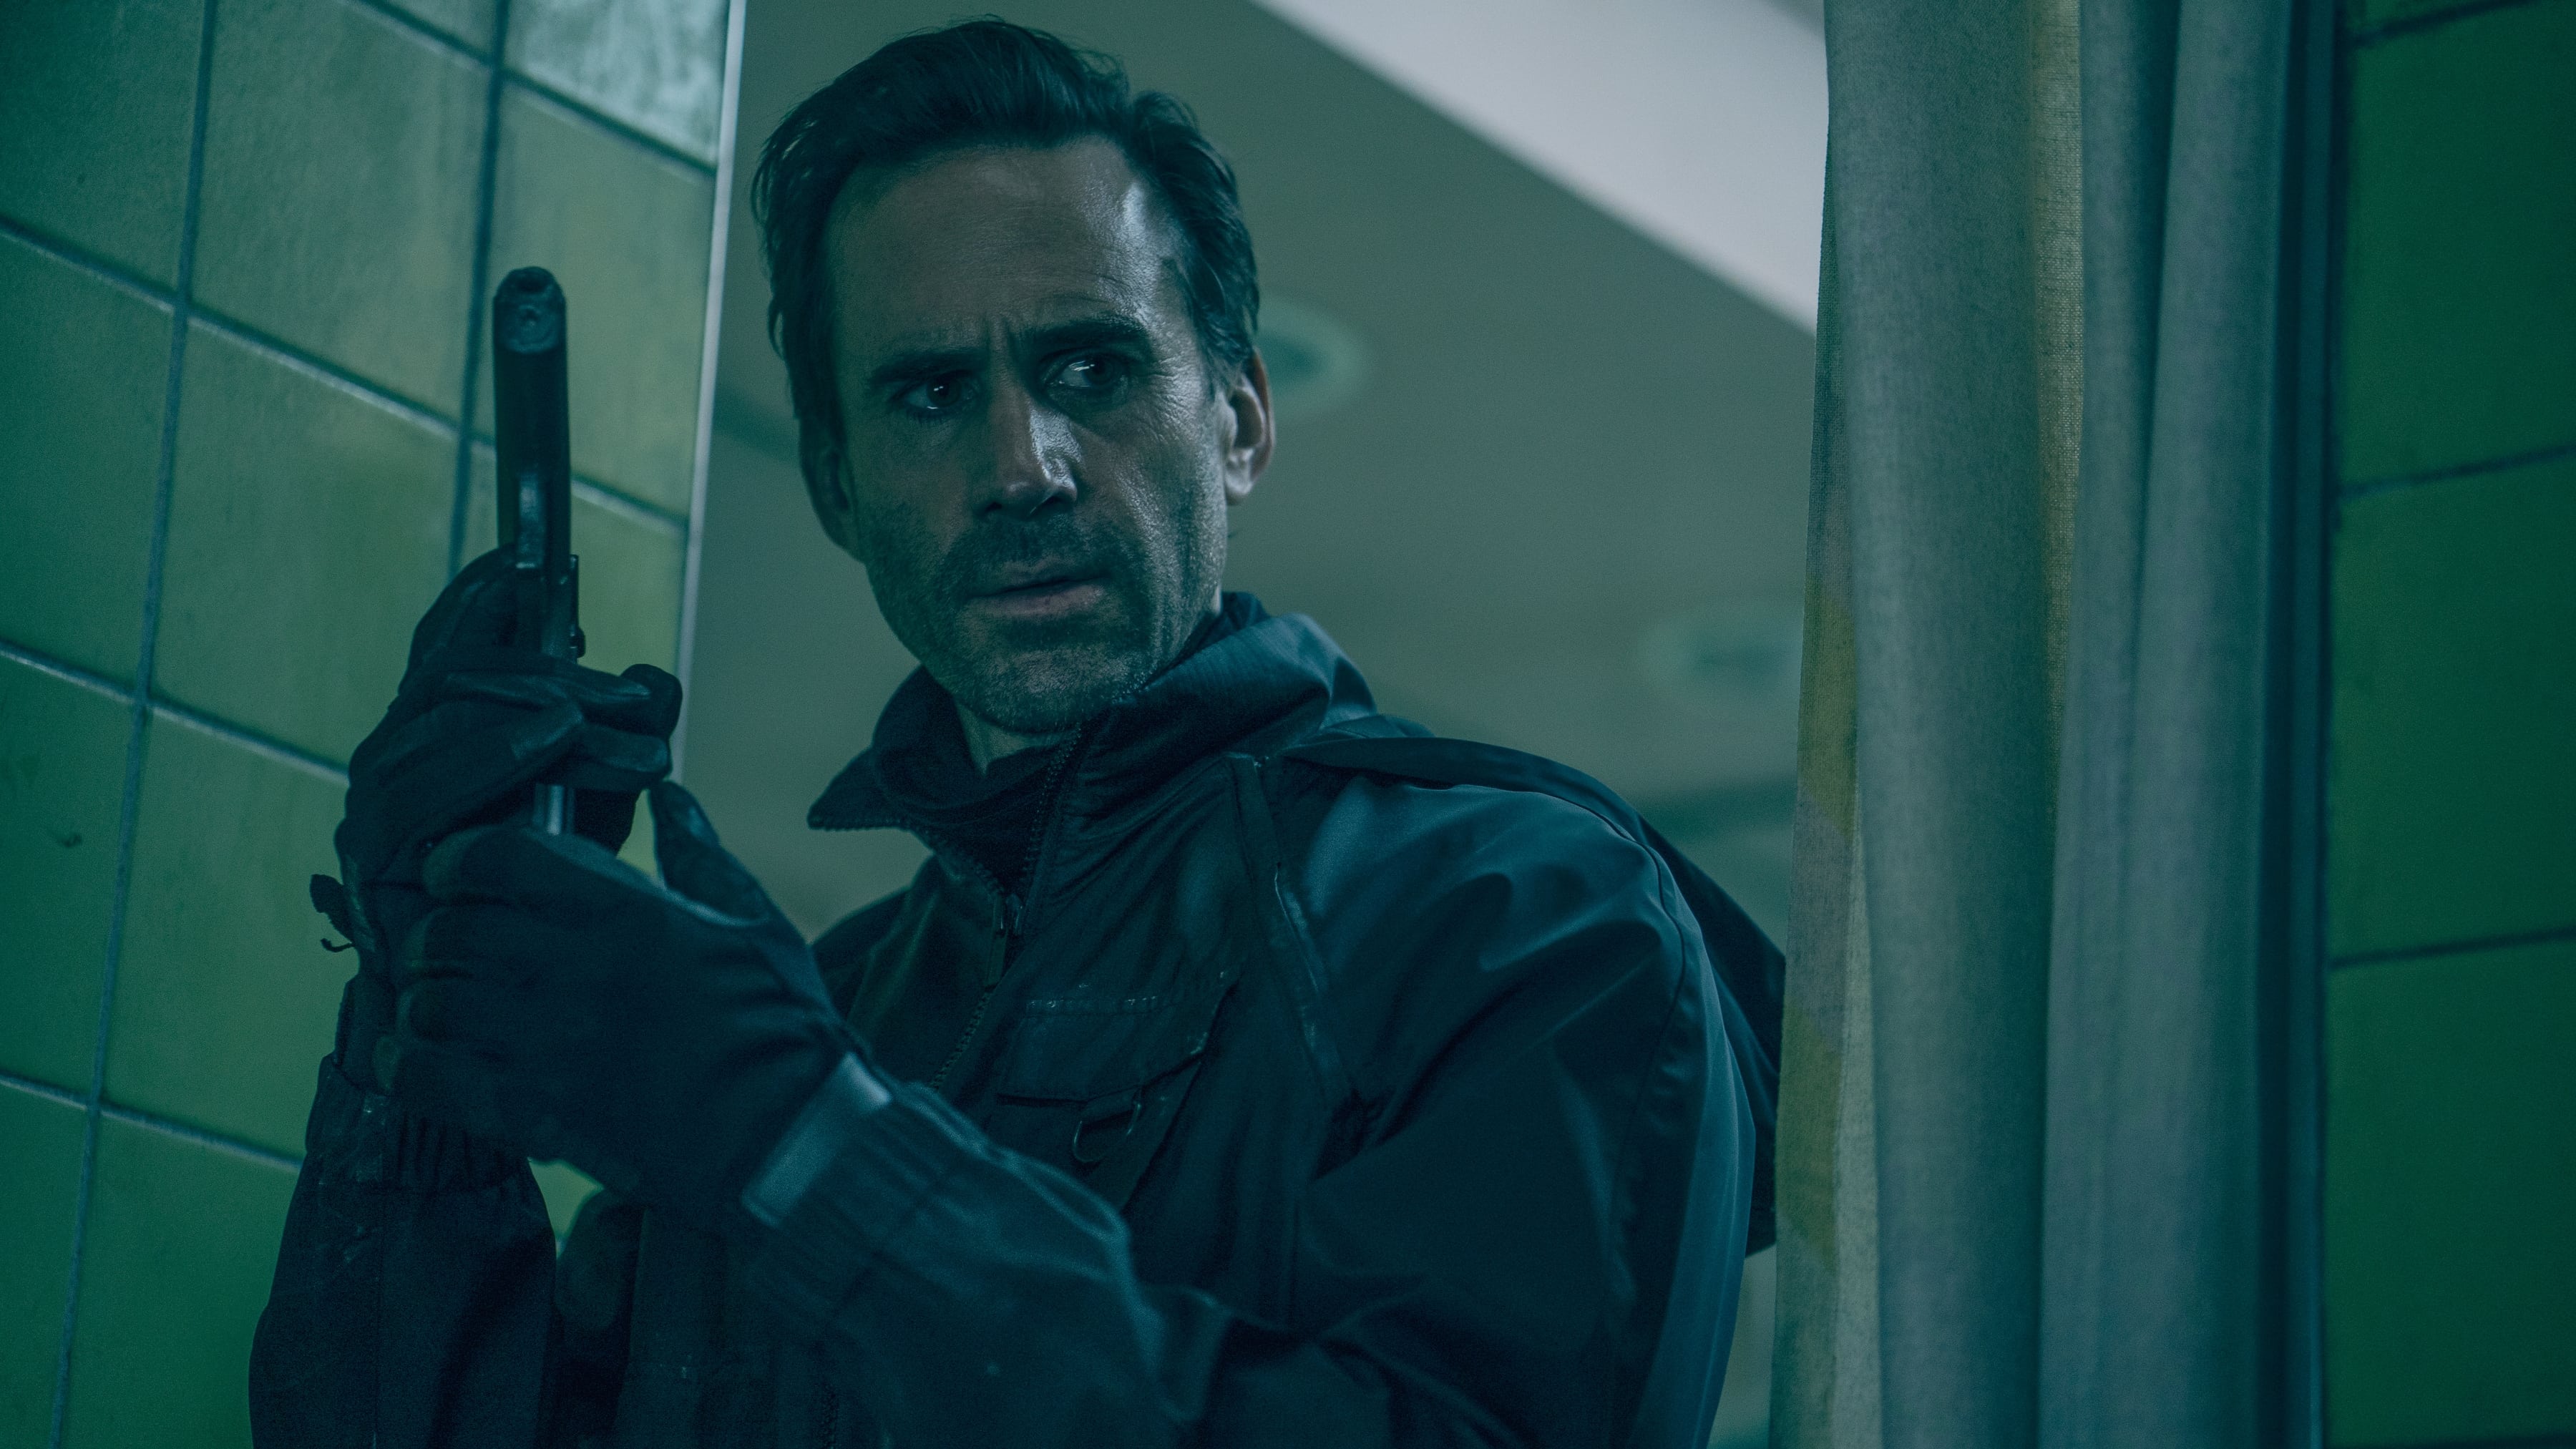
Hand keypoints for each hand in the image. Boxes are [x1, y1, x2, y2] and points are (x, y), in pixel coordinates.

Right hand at [318, 550, 680, 1087]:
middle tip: (635, 699)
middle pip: (447, 685)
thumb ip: (627, 740)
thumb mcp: (611, 809)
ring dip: (526, 711)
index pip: (447, 655)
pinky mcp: (377, 871)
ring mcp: (380, 822)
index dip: (475, 602)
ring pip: (431, 727)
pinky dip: (483, 757)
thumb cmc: (570, 911)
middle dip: (543, 674)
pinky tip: (549, 742)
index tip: (525, 558)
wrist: (535, 1033)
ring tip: (609, 719)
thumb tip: (659, 682)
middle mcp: (398, 773)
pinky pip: (415, 797)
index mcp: (444, 748)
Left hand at [388, 782, 865, 1236]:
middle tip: (449, 945)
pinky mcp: (533, 1115)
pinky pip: (427, 1081)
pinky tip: (420, 1060)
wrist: (791, 1140)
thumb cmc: (781, 1028)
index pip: (497, 857)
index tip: (459, 873)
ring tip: (444, 1005)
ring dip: (425, 1001)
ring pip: (429, 1004)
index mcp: (625, 913)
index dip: (460, 859)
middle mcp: (573, 971)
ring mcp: (545, 1046)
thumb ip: (699, 856)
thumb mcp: (757, 923)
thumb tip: (669, 797)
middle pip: (448, 929)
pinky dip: (409, 1066)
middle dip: (436, 931)